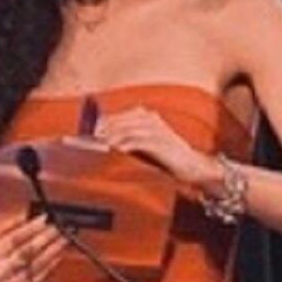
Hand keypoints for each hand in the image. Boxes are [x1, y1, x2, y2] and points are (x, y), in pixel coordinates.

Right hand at [0, 215, 67, 281]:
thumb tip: (25, 216)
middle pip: (27, 251)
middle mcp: (0, 271)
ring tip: (64, 238)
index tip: (44, 218)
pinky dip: (52, 263)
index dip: (30, 228)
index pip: (13, 239)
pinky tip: (59, 254)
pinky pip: (42, 275)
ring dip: (53, 249)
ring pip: (38, 263)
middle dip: (45, 237)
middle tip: (59, 227)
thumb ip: (6, 228)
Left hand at [94, 106, 211, 185]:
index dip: (103, 123)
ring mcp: (156, 130)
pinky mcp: (160, 142)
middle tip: (89, 139)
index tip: (88, 132)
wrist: (193, 166)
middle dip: (104, 130)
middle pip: (121, 121)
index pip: (119, 116)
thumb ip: (129, 140)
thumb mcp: (146, 145)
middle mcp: (151, 119)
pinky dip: (125, 144)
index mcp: (147, 116)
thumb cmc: (167, 157)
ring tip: (98, 144)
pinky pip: (138, 141)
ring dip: (111, 137)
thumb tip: (105, 142)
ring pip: (127, 129)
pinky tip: (116, 150)